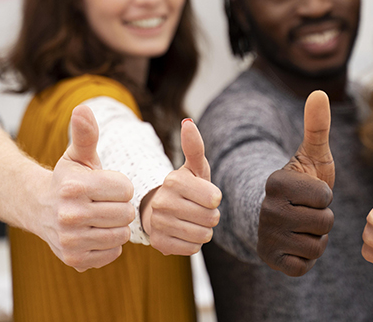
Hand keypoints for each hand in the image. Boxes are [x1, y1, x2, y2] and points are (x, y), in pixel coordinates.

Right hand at [39, 105, 134, 271]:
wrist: (40, 208)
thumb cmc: (68, 178)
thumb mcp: (78, 154)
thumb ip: (86, 133)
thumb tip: (82, 108)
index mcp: (75, 187)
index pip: (126, 189)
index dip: (120, 185)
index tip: (105, 184)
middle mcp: (70, 215)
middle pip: (126, 213)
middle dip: (120, 205)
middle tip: (103, 202)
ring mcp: (71, 240)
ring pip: (122, 234)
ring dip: (116, 225)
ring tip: (100, 216)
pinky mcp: (74, 260)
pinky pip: (114, 253)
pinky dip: (109, 244)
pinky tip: (95, 232)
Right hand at [143, 118, 221, 255]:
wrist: (161, 210)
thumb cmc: (186, 187)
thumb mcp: (193, 167)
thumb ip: (194, 147)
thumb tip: (187, 122)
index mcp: (173, 181)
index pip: (214, 199)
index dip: (214, 198)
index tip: (204, 194)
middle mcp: (162, 201)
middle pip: (211, 218)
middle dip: (210, 215)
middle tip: (198, 209)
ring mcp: (158, 223)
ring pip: (203, 235)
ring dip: (203, 230)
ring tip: (191, 220)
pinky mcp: (158, 243)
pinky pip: (193, 249)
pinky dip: (193, 243)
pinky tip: (183, 232)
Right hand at [257, 90, 334, 276]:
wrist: (284, 213)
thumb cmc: (304, 181)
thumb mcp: (313, 154)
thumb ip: (317, 126)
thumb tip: (319, 91)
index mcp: (275, 182)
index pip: (324, 196)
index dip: (324, 194)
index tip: (309, 191)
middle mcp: (265, 209)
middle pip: (323, 222)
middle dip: (323, 217)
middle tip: (307, 210)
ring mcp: (266, 236)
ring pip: (317, 244)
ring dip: (317, 236)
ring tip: (303, 224)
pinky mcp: (270, 259)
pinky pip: (306, 264)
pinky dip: (307, 256)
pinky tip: (296, 242)